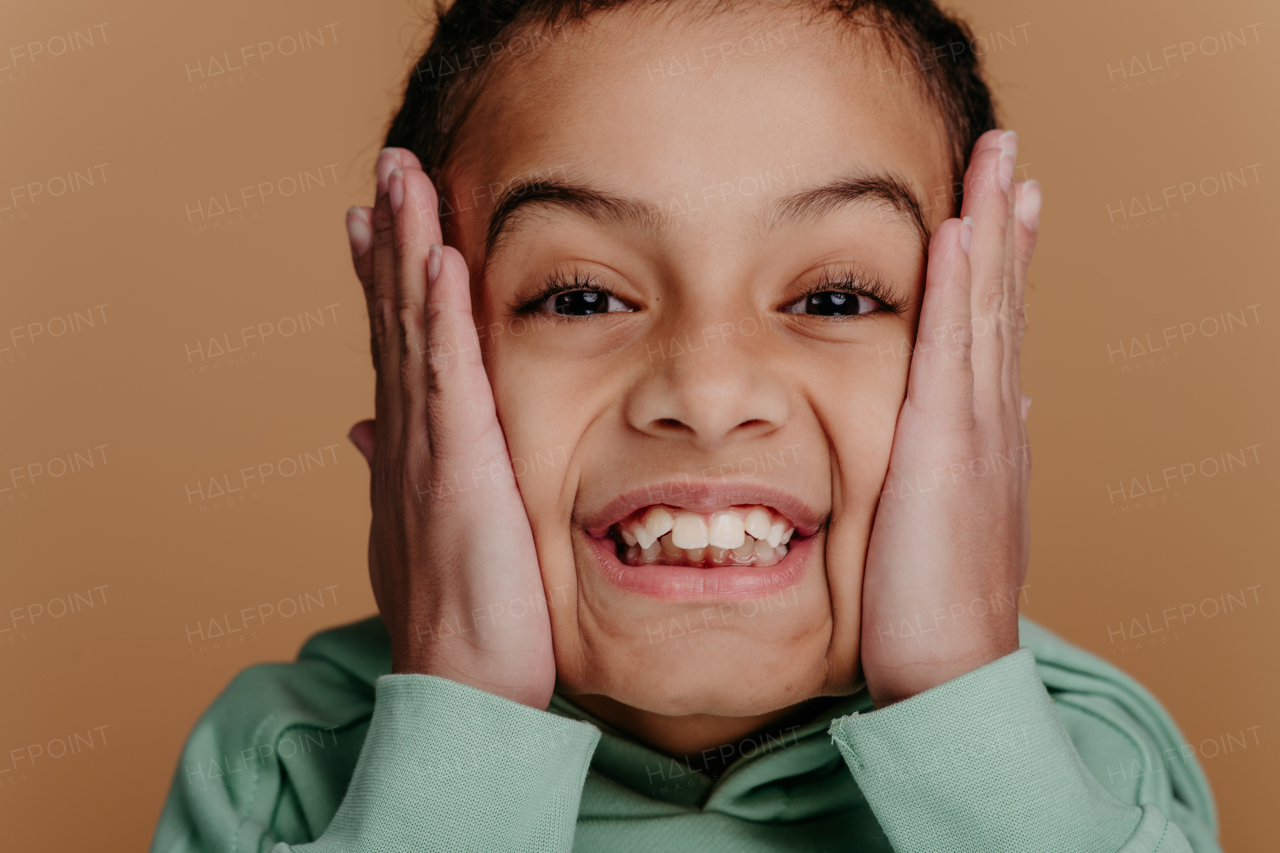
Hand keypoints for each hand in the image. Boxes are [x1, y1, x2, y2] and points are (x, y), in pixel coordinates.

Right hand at [344, 148, 555, 708]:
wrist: (462, 687)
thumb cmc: (456, 617)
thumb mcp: (421, 530)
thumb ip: (396, 470)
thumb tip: (361, 429)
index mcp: (411, 449)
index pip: (395, 346)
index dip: (383, 280)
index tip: (372, 220)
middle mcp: (410, 439)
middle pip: (394, 321)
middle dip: (389, 241)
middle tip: (385, 168)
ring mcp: (428, 451)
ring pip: (412, 333)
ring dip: (406, 253)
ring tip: (401, 180)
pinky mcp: (459, 470)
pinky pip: (447, 377)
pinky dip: (439, 316)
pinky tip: (439, 259)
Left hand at [859, 130, 1039, 706]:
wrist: (951, 668)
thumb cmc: (938, 606)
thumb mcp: (961, 515)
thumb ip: (984, 455)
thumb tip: (1009, 406)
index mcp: (991, 434)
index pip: (996, 333)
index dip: (1002, 268)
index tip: (1003, 211)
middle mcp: (994, 420)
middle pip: (1001, 304)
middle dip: (1004, 225)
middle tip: (1010, 156)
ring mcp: (977, 429)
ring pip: (985, 309)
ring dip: (989, 230)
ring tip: (997, 162)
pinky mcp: (947, 446)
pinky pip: (951, 348)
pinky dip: (957, 286)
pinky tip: (956, 231)